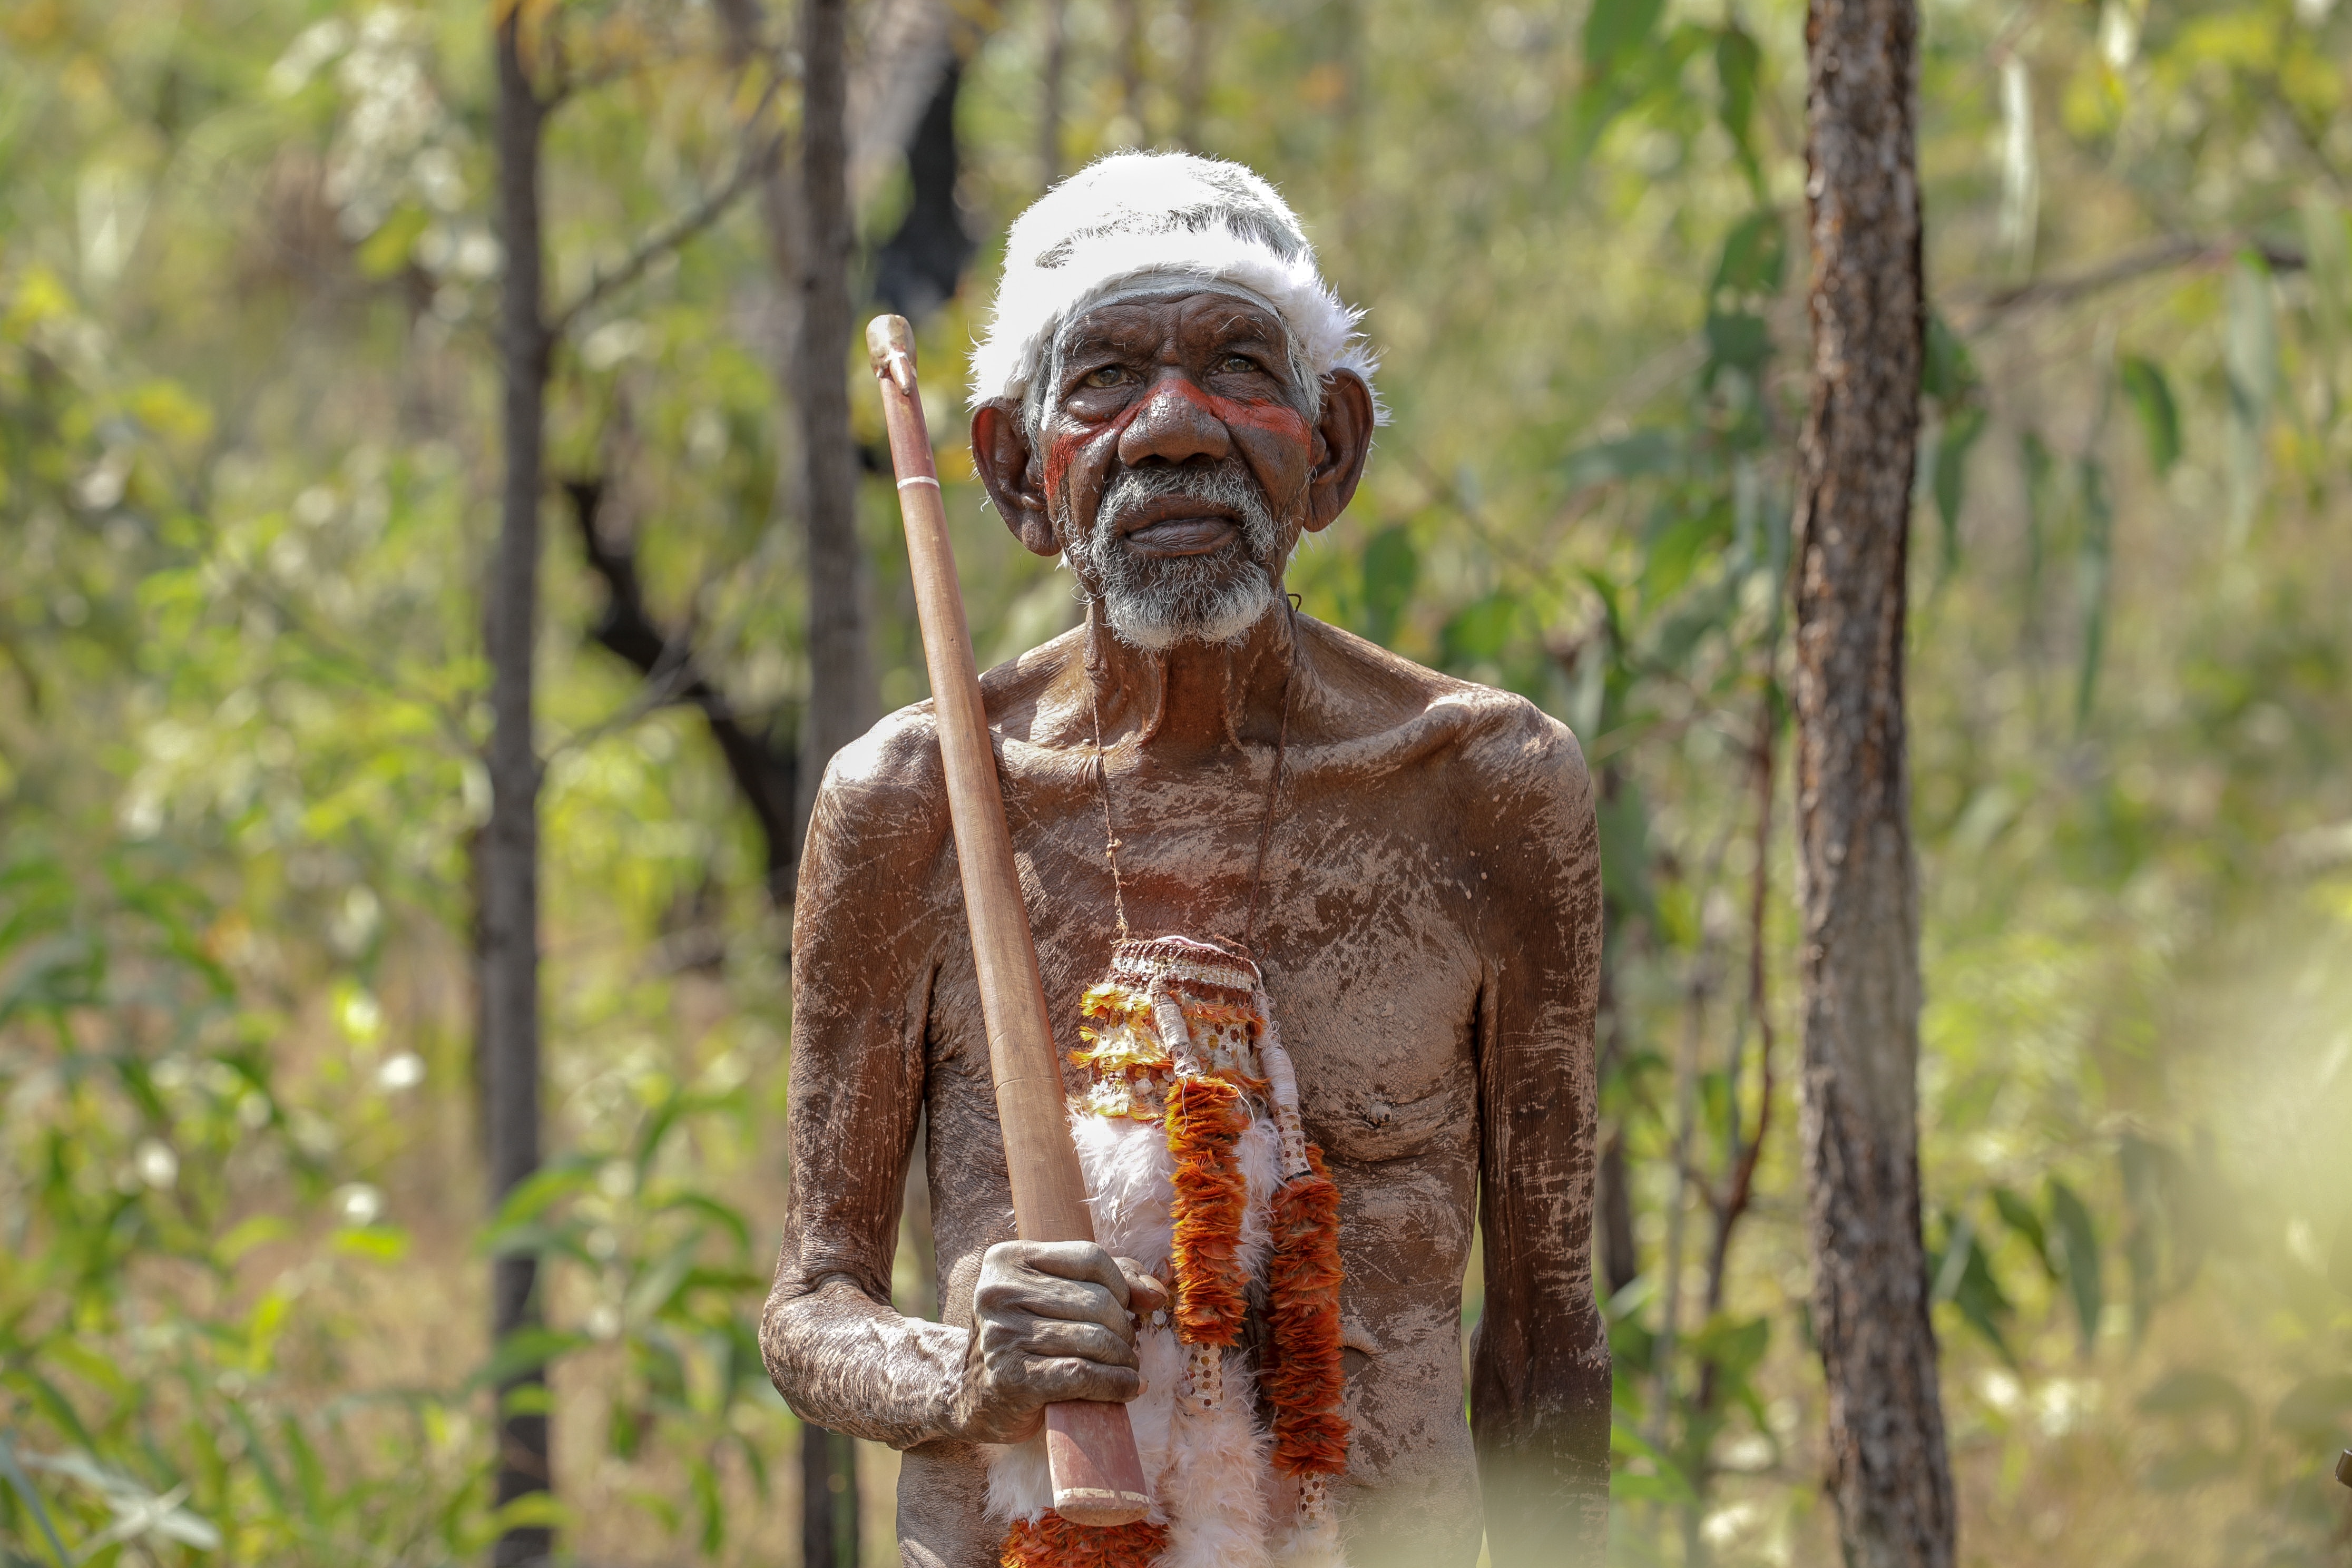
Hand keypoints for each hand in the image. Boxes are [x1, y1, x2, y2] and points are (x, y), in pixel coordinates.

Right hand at [953, 1240, 1170, 1444]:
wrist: (975, 1396)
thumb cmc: (1026, 1339)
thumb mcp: (1056, 1296)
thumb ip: (1109, 1282)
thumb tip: (1156, 1294)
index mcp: (1009, 1259)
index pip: (1090, 1257)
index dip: (1122, 1285)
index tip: (1130, 1308)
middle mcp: (1000, 1292)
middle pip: (1097, 1301)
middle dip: (1123, 1328)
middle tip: (1126, 1346)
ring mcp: (1003, 1335)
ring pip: (1094, 1339)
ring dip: (1124, 1359)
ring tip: (1127, 1367)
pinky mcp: (1013, 1378)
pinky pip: (1084, 1375)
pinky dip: (1116, 1384)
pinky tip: (1128, 1388)